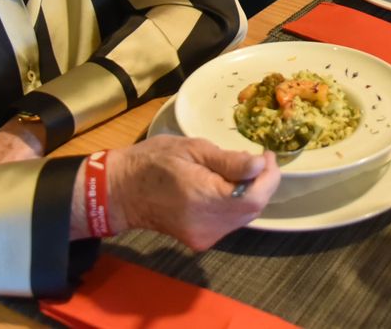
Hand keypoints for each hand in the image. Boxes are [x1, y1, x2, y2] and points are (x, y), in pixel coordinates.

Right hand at [105, 135, 277, 249]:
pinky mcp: (200, 242)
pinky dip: (235, 205)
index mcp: (203, 198)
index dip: (269, 177)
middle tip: (257, 160)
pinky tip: (225, 189)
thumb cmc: (154, 161)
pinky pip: (230, 223)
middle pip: (253, 209)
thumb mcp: (192, 149)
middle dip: (262, 184)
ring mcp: (204, 237)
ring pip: (244, 218)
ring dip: (250, 195)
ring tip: (240, 172)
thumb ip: (229, 160)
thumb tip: (260, 165)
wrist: (122, 191)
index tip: (266, 155)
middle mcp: (207, 225)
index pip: (254, 197)